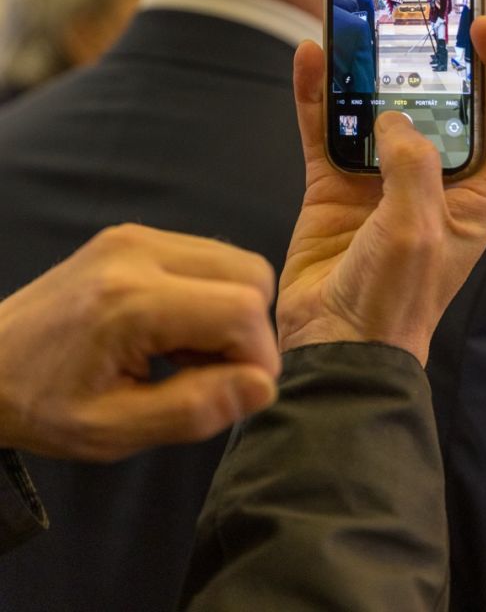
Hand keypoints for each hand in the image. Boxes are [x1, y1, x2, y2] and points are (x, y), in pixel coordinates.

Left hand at [0, 225, 279, 460]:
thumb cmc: (44, 405)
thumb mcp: (113, 431)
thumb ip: (193, 409)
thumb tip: (263, 384)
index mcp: (131, 300)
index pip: (242, 309)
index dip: (258, 357)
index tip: (236, 394)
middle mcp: (139, 252)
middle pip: (249, 272)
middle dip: (248, 330)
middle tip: (210, 374)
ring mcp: (136, 235)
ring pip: (234, 259)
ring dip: (231, 310)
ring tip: (186, 354)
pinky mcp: (133, 233)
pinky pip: (206, 255)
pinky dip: (210, 293)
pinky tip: (174, 330)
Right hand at [277, 16, 485, 363]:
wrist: (335, 347)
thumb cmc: (395, 299)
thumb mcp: (418, 228)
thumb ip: (411, 162)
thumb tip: (390, 118)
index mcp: (478, 191)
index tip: (485, 27)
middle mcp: (434, 177)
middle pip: (441, 99)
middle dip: (431, 51)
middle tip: (416, 5)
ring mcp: (381, 178)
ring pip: (379, 104)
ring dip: (368, 65)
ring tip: (356, 19)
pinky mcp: (334, 185)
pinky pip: (326, 127)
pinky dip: (317, 94)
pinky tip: (308, 58)